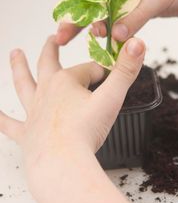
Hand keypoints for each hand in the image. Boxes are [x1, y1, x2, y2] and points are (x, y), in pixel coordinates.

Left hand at [0, 35, 144, 182]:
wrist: (62, 164)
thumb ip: (126, 70)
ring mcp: (33, 112)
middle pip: (48, 64)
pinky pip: (9, 124)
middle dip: (51, 50)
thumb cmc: (86, 132)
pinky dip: (1, 119)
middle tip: (53, 38)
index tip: (111, 79)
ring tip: (14, 53)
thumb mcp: (112, 98)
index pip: (88, 70)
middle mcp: (46, 92)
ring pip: (23, 84)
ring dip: (18, 68)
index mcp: (66, 82)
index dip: (102, 73)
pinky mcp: (26, 133)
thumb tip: (138, 42)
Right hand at [56, 0, 177, 43]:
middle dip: (82, 20)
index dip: (80, 9)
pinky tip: (108, 42)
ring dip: (101, 29)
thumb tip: (115, 35)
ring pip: (110, 14)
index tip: (68, 26)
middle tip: (64, 37)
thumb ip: (136, 15)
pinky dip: (116, 32)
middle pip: (98, 3)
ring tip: (93, 43)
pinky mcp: (141, 8)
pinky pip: (124, 21)